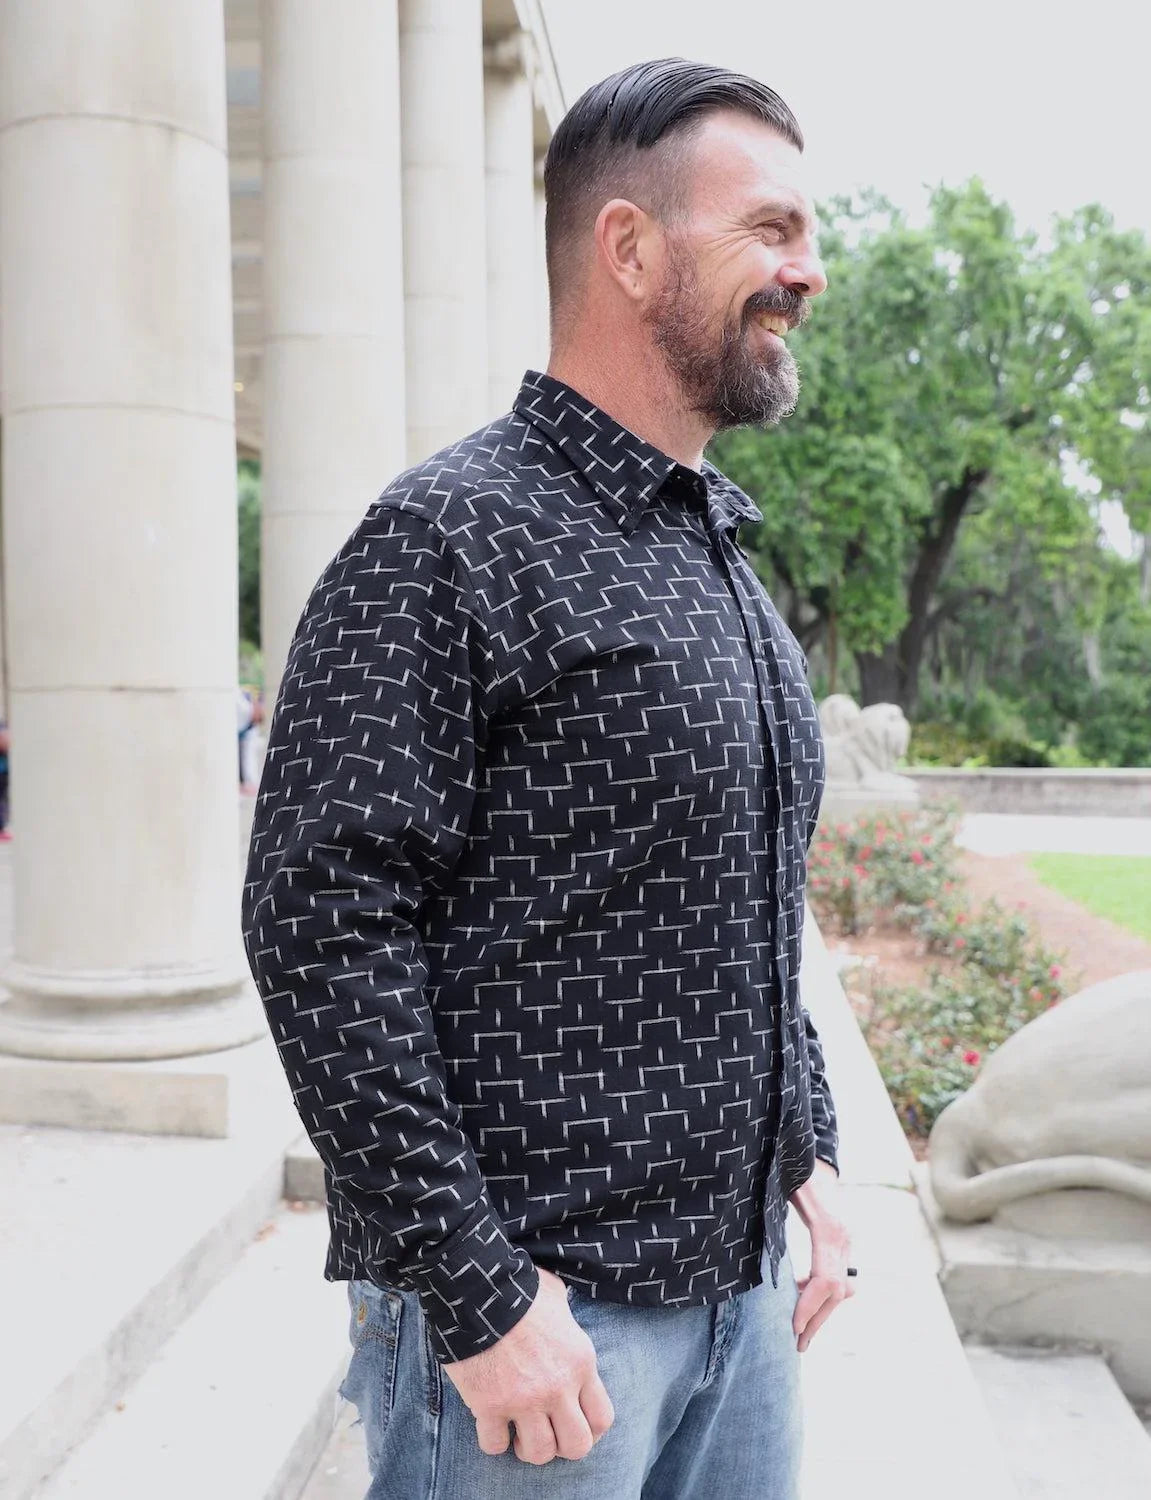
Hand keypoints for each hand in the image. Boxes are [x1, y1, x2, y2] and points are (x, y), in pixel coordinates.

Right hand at [441, 1265, 614, 1464]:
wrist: (478, 1288)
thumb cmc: (519, 1287)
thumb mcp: (557, 1297)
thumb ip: (566, 1319)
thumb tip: (562, 1315)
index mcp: (579, 1362)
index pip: (602, 1418)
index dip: (590, 1430)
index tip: (572, 1423)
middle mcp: (558, 1387)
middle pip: (576, 1446)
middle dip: (561, 1446)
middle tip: (545, 1430)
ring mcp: (524, 1399)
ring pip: (539, 1453)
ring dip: (527, 1448)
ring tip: (517, 1431)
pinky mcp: (489, 1405)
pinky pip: (495, 1445)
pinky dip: (492, 1440)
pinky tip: (489, 1422)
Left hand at [790, 1160, 854, 1352]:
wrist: (812, 1155)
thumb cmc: (791, 1168)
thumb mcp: (780, 1187)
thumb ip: (772, 1212)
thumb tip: (757, 1246)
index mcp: (828, 1228)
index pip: (825, 1280)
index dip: (810, 1306)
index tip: (792, 1327)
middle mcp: (843, 1238)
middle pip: (836, 1292)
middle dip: (816, 1320)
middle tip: (796, 1344)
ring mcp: (846, 1242)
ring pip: (841, 1289)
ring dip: (821, 1312)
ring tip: (799, 1332)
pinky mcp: (842, 1244)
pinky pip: (839, 1278)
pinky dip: (822, 1294)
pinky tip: (802, 1298)